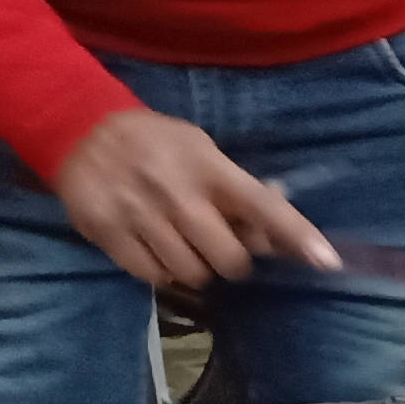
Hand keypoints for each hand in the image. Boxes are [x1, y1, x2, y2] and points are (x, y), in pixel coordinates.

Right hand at [55, 108, 338, 289]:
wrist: (77, 127)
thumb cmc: (156, 144)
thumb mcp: (201, 150)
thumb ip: (240, 189)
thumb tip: (282, 233)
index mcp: (208, 168)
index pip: (264, 206)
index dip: (297, 236)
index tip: (328, 261)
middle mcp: (176, 191)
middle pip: (231, 260)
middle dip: (232, 262)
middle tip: (217, 245)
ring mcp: (139, 213)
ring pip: (192, 274)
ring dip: (195, 268)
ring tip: (180, 242)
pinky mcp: (107, 231)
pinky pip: (152, 276)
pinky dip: (160, 271)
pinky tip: (153, 247)